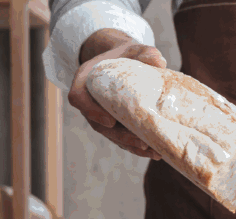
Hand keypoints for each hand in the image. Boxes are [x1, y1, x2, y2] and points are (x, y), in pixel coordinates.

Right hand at [68, 29, 165, 159]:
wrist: (127, 61)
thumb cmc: (128, 55)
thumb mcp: (136, 49)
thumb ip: (146, 54)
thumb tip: (158, 63)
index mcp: (86, 79)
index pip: (78, 97)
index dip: (91, 111)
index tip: (110, 120)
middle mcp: (90, 101)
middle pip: (98, 124)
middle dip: (120, 136)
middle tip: (141, 142)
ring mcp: (101, 116)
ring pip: (112, 136)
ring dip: (131, 146)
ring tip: (153, 151)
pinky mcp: (115, 126)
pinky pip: (123, 139)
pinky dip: (138, 147)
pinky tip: (157, 152)